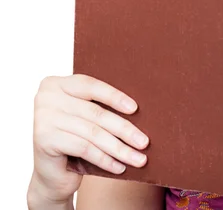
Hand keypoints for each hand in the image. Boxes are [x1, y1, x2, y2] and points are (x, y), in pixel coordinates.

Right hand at [28, 74, 149, 205]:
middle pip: (95, 113)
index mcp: (57, 83)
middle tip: (144, 142)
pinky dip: (105, 159)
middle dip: (124, 129)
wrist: (50, 174)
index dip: (115, 97)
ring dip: (119, 148)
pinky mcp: (44, 140)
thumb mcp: (86, 117)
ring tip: (138, 158)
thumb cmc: (75, 139)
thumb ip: (101, 106)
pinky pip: (84, 148)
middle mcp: (46, 97)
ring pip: (93, 133)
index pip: (91, 86)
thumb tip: (138, 106)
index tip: (136, 109)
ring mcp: (43, 118)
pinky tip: (119, 167)